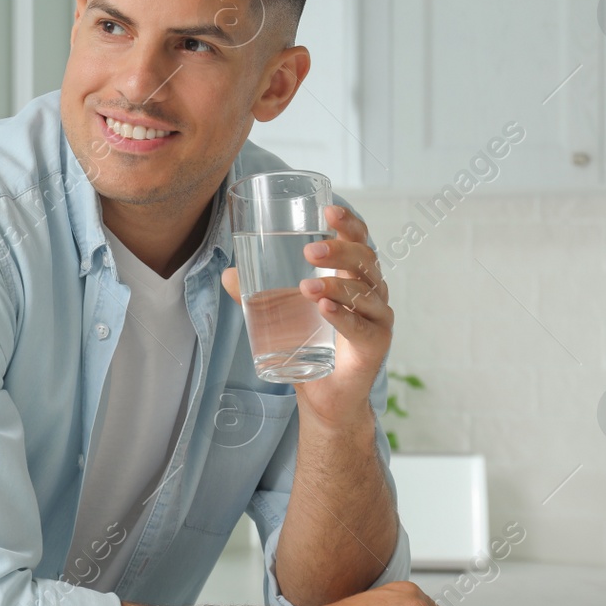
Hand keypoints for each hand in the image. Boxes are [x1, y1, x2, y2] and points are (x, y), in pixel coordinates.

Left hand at [221, 204, 392, 430]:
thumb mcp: (280, 313)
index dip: (349, 223)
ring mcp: (378, 318)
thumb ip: (256, 294)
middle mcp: (372, 292)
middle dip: (340, 251)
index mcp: (354, 276)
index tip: (328, 210)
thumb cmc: (308, 344)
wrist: (323, 395)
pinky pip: (361, 326)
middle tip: (310, 251)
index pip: (359, 241)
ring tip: (305, 286)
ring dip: (335, 285)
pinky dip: (343, 316)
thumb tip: (228, 273)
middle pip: (365, 261)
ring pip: (364, 292)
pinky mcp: (376, 344)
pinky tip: (324, 309)